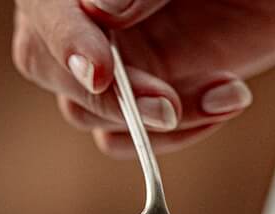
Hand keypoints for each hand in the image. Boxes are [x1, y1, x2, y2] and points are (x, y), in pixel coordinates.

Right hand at [11, 0, 274, 157]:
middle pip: (53, 72)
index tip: (104, 71)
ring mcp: (111, 61)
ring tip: (226, 90)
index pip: (48, 14)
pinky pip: (130, 140)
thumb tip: (105, 10)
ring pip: (89, 113)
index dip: (68, 45)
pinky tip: (226, 98)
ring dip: (154, 118)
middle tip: (167, 106)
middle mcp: (84, 22)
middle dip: (114, 98)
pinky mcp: (139, 97)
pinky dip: (180, 134)